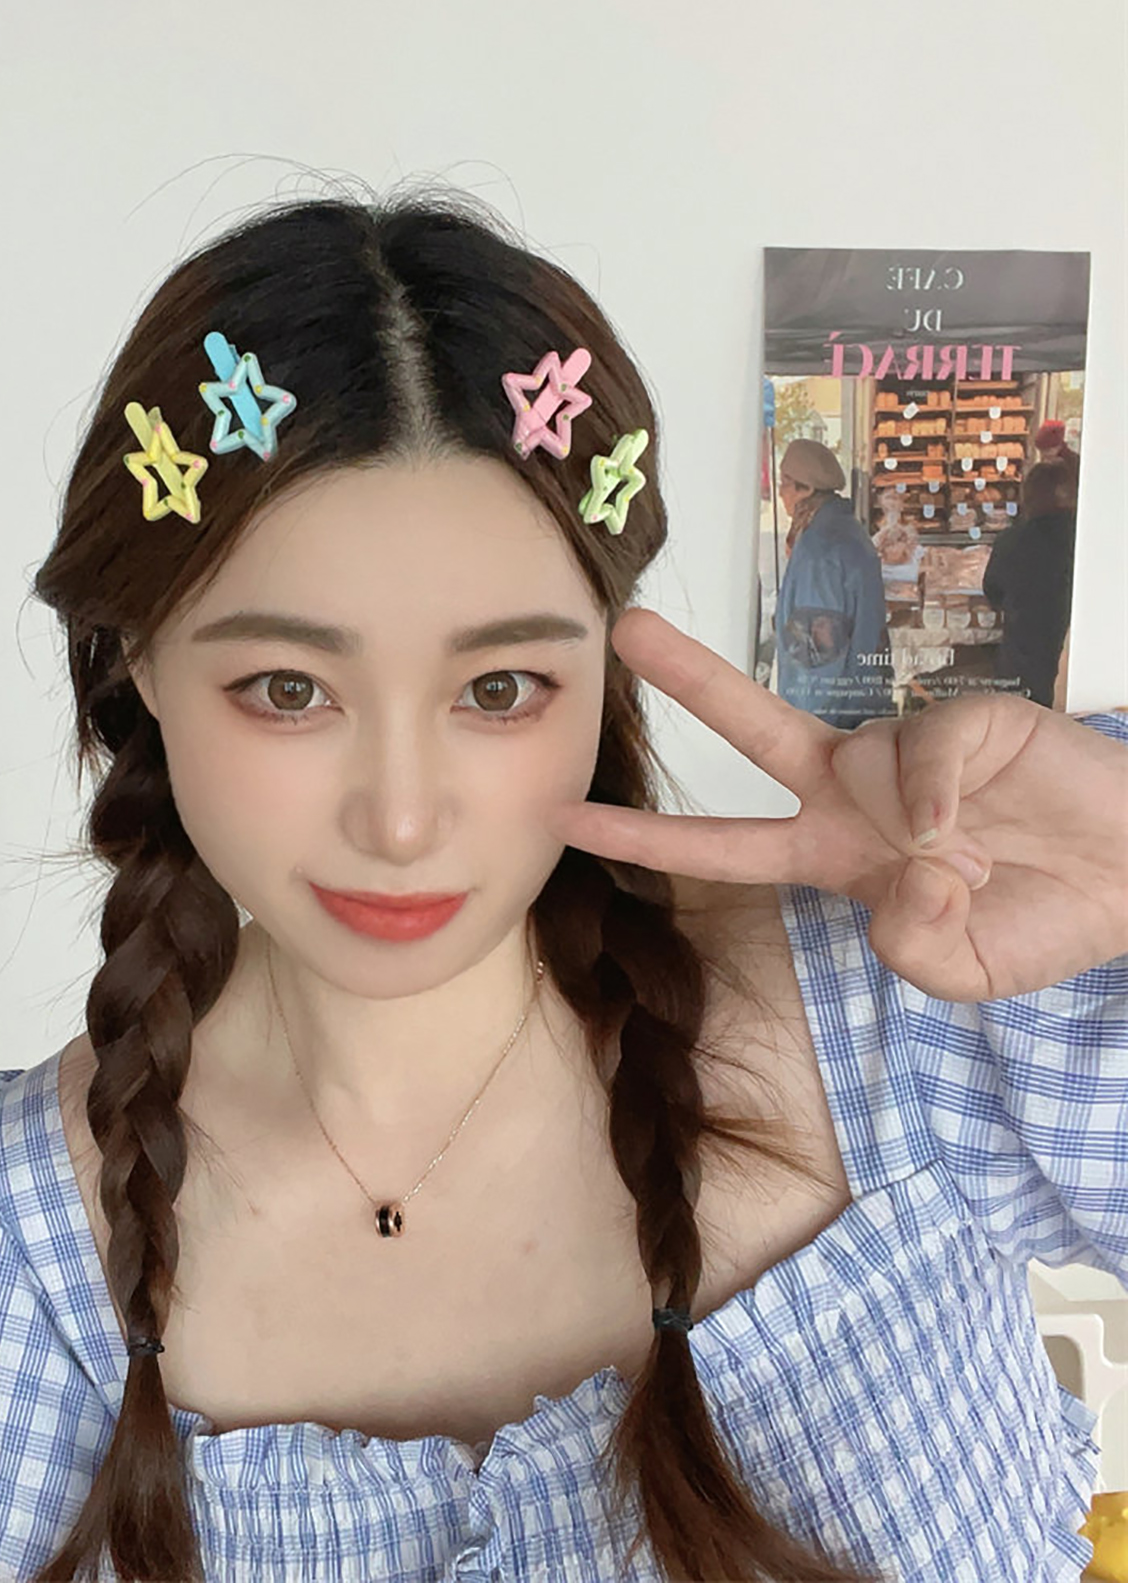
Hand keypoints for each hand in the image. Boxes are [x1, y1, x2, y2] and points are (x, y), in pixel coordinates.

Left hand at [550, 609, 1127, 1000]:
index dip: (641, 834)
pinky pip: (926, 747)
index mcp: (827, 852)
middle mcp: (850, 793)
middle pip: (750, 728)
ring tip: (978, 862)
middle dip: (690, 678)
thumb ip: (916, 950)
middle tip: (626, 631)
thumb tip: (903, 881)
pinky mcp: (963, 722)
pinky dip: (940, 790)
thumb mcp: (959, 969)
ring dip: (911, 823)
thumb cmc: (1035, 919)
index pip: (716, 842)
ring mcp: (903, 754)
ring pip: (861, 757)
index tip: (566, 817)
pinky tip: (972, 826)